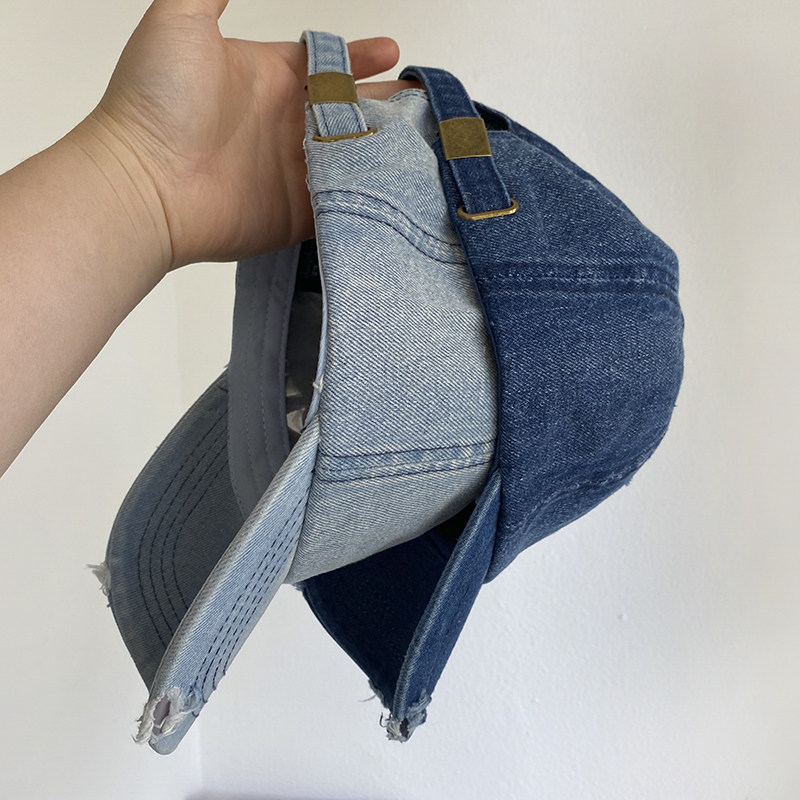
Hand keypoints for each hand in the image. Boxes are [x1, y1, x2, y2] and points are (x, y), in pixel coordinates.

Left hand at [71, 0, 420, 271]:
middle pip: (350, 112)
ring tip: (424, 143)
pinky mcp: (297, 215)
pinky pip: (344, 204)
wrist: (141, 184)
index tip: (393, 53)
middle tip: (422, 104)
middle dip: (387, 107)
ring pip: (354, 158)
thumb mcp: (180, 18)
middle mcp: (285, 125)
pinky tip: (404, 188)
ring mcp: (294, 172)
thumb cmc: (153, 101)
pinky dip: (372, 197)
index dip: (362, 58)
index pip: (328, 65)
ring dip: (387, 151)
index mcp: (270, 78)